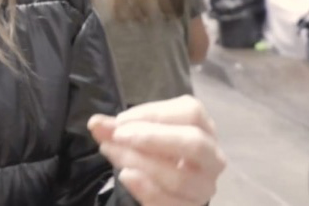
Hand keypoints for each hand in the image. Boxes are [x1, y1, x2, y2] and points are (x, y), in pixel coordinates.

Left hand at [89, 95, 225, 205]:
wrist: (162, 189)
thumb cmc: (155, 152)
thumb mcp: (137, 136)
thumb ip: (117, 129)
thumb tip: (96, 123)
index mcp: (203, 128)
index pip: (191, 112)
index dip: (154, 113)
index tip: (120, 120)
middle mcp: (212, 157)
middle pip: (193, 143)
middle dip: (152, 137)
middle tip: (118, 135)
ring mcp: (205, 187)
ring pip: (180, 177)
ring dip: (140, 163)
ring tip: (111, 152)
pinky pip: (173, 204)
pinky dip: (148, 190)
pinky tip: (126, 177)